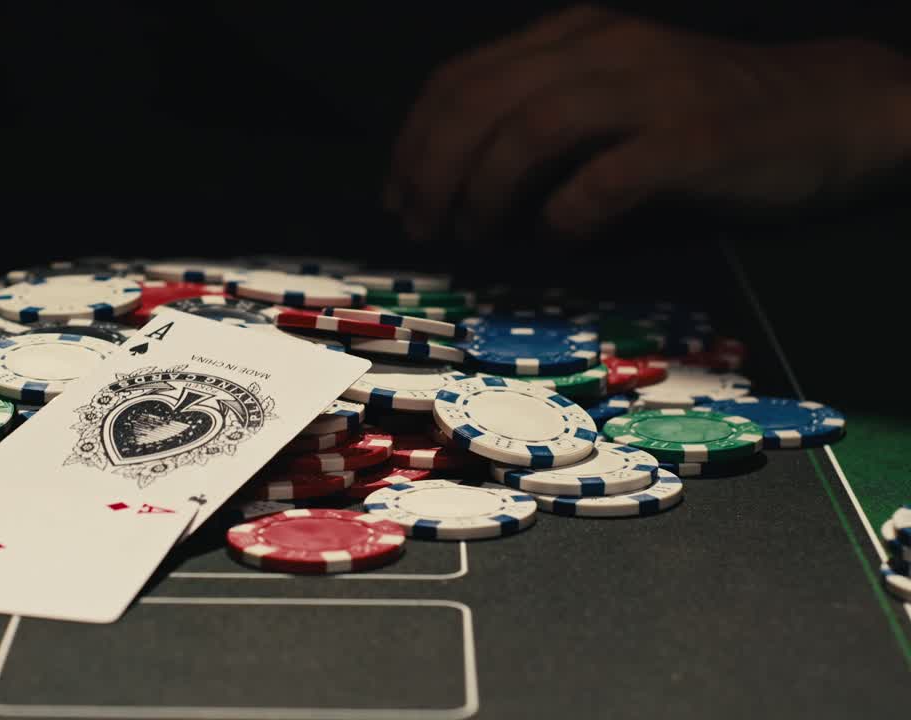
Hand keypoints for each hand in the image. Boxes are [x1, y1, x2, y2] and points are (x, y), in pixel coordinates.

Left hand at [386, 6, 910, 239]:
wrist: (825, 108)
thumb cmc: (703, 113)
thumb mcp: (609, 94)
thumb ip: (538, 118)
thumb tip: (452, 185)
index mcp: (572, 37)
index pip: (461, 79)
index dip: (414, 143)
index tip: (396, 197)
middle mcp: (603, 49)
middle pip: (482, 103)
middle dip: (433, 172)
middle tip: (423, 228)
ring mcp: (650, 89)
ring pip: (531, 131)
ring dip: (486, 193)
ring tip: (474, 237)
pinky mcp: (693, 138)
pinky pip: (605, 180)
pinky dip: (565, 218)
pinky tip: (557, 240)